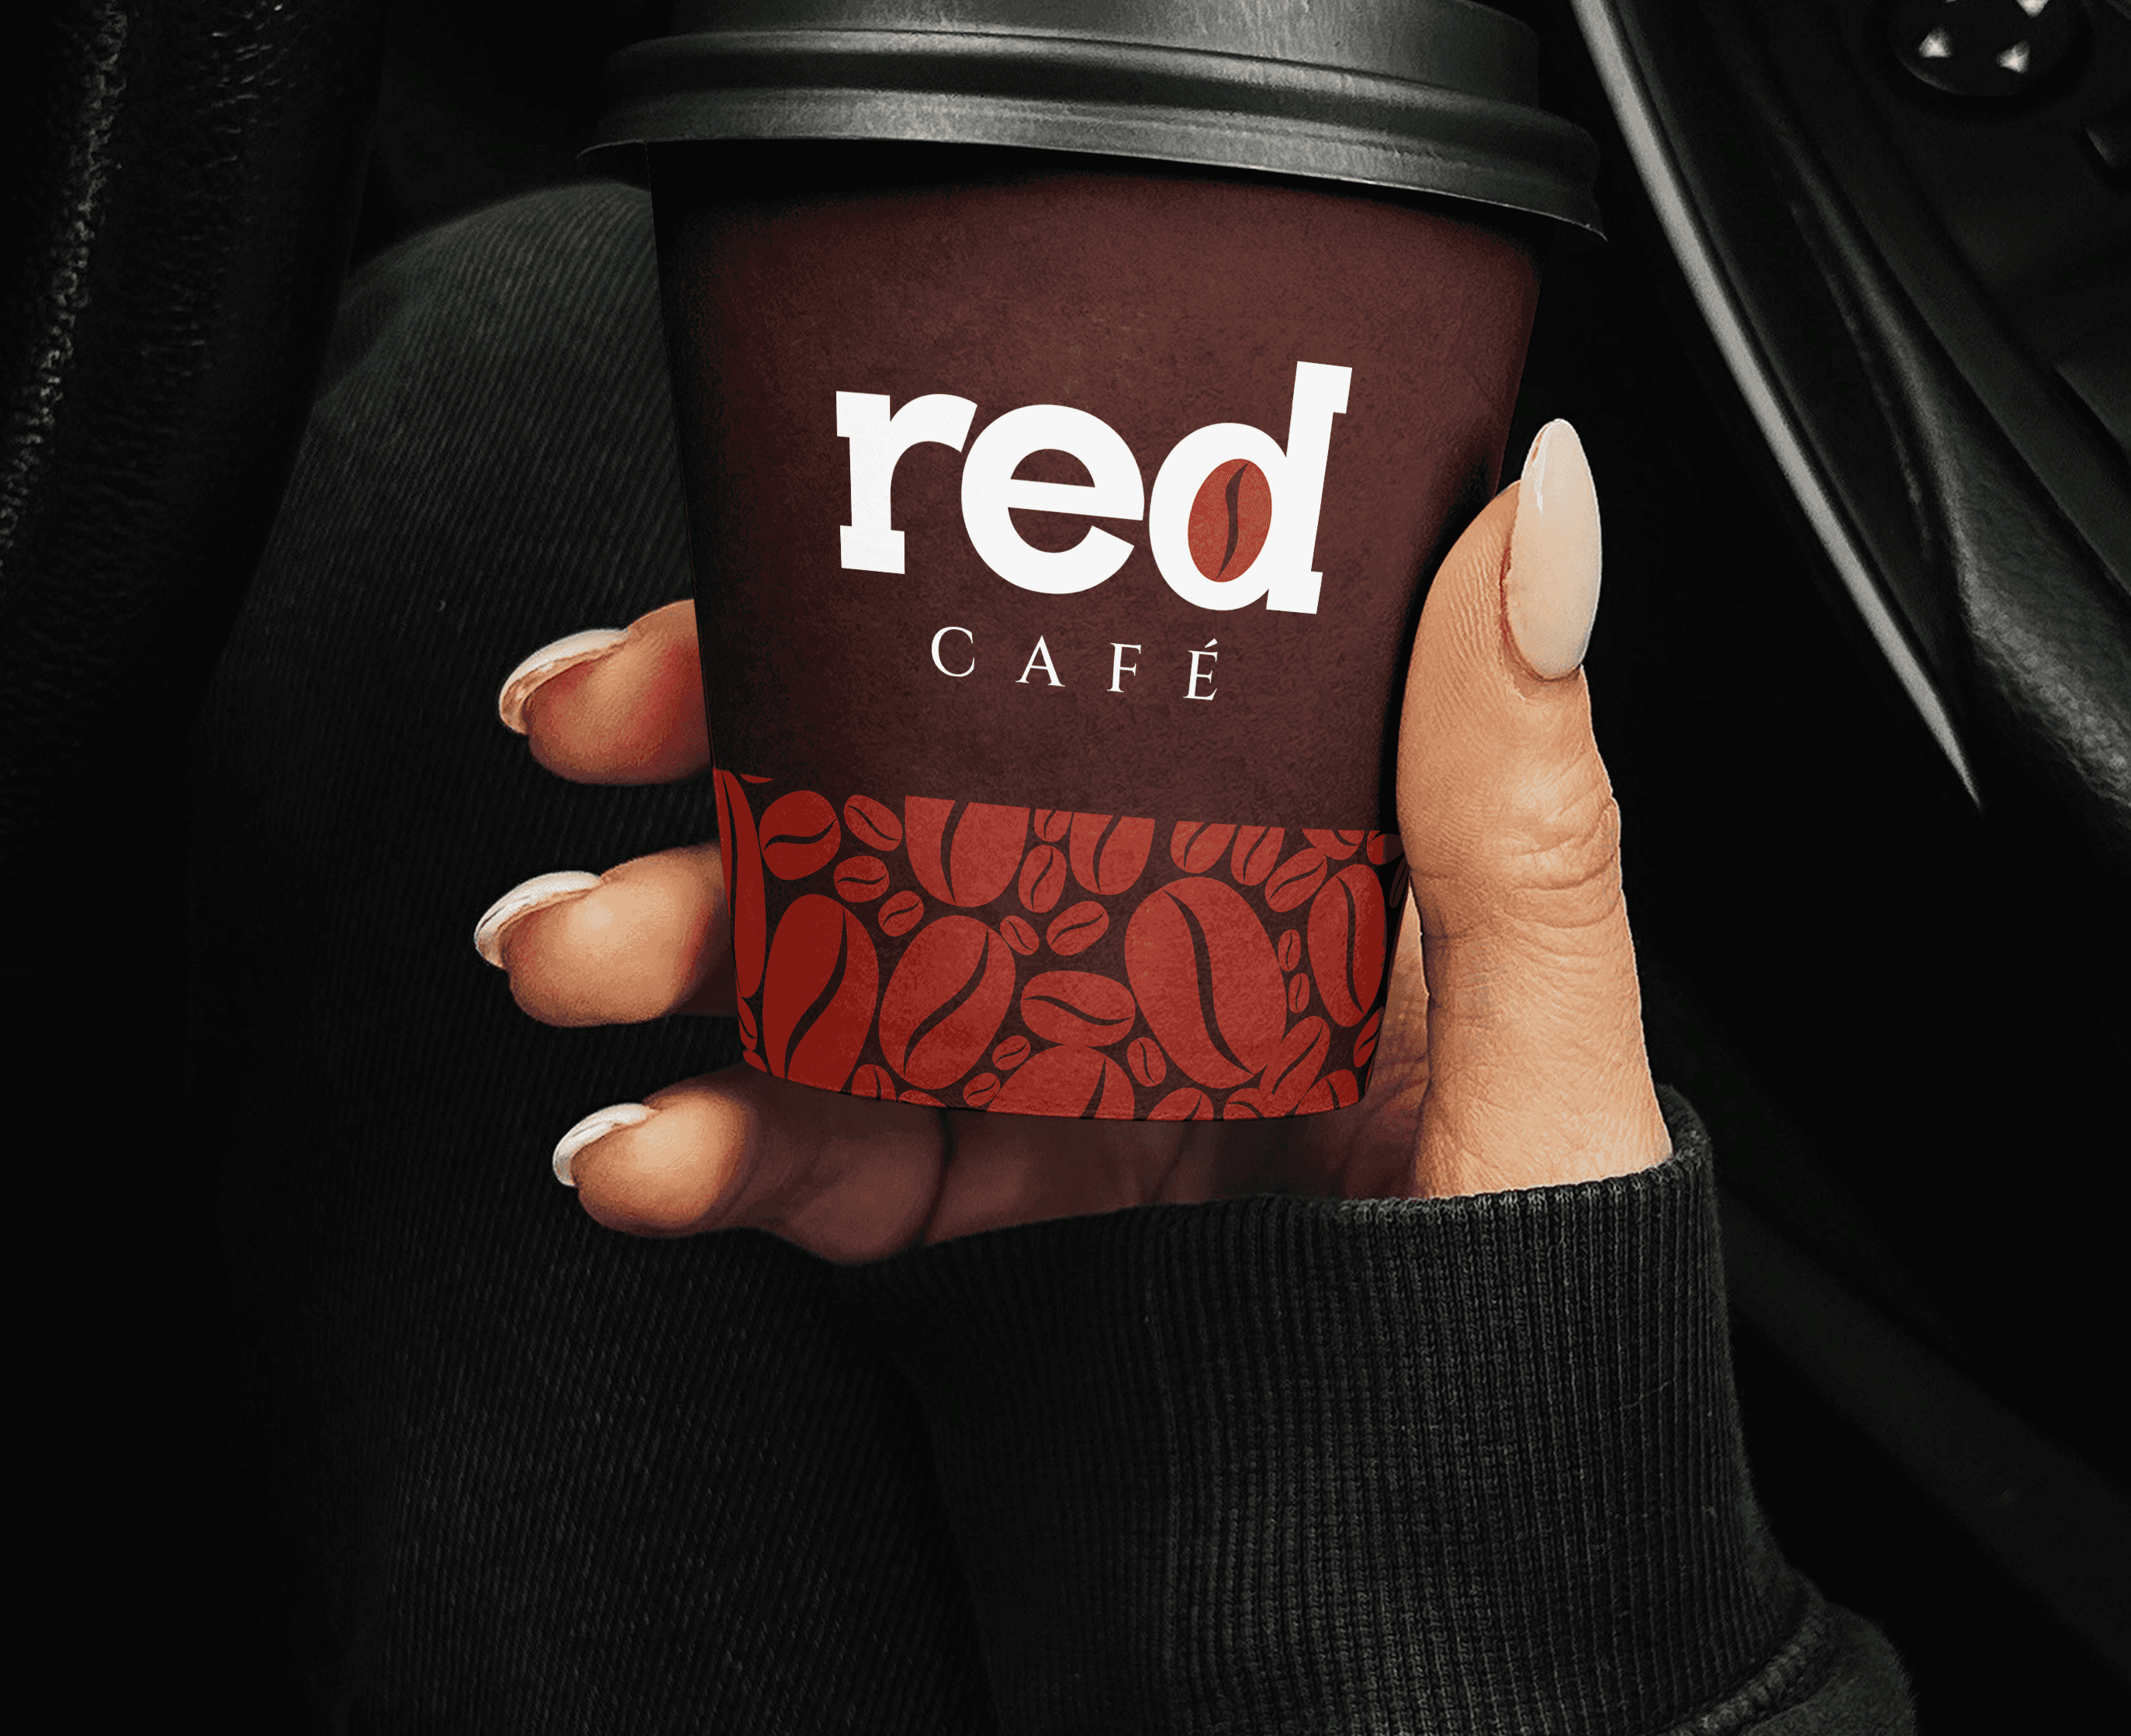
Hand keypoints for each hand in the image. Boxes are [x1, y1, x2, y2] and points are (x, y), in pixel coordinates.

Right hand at [476, 419, 1666, 1260]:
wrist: (1474, 1605)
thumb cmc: (1556, 1323)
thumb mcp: (1560, 1059)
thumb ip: (1520, 814)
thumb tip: (1534, 524)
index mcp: (1280, 854)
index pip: (1073, 672)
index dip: (894, 603)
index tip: (756, 573)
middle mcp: (1143, 944)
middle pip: (899, 797)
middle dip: (716, 758)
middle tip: (582, 738)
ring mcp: (1040, 1084)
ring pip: (815, 965)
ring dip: (663, 945)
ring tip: (570, 963)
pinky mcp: (971, 1229)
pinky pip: (814, 1164)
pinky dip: (704, 1150)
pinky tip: (638, 1150)